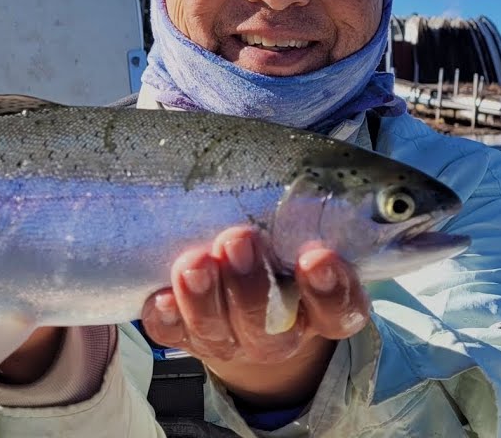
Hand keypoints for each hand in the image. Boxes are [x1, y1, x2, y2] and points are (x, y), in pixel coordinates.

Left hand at [140, 226, 371, 408]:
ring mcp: (231, 339)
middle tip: (238, 240)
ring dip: (204, 297)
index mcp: (319, 308)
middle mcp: (279, 333)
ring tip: (195, 262)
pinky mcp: (188, 337)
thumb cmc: (278, 246)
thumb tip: (295, 160)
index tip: (316, 257)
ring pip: (218, 332)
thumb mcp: (299, 230)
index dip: (330, 290)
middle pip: (270, 327)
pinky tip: (161, 298)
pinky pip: (173, 335)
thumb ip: (301, 210)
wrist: (240, 292)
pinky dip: (167, 317)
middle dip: (250, 284)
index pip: (339, 310)